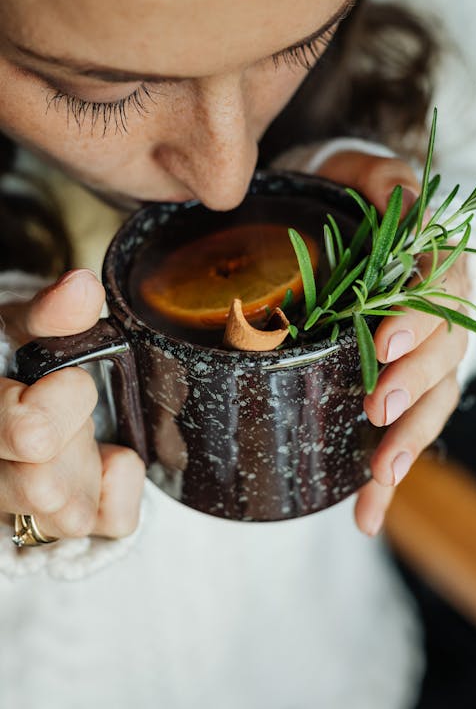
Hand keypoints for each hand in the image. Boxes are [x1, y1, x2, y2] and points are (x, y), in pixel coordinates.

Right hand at [0, 270, 144, 539]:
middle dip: (74, 440)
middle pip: (44, 488)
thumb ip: (52, 314)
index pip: (30, 436)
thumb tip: (81, 289)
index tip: (71, 376)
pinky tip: (109, 458)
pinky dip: (123, 488)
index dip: (59, 404)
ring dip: (91, 466)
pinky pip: (113, 520)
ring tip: (83, 439)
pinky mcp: (63, 524)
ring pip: (72, 515)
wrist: (18, 388)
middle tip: (73, 416)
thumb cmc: (16, 358)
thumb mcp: (25, 327)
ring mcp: (26, 506)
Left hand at [316, 151, 467, 535]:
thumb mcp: (352, 171)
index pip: (442, 293)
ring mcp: (414, 355)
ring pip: (430, 401)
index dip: (419, 322)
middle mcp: (431, 313)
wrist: (315, 218)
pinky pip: (400, 430)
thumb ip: (382, 178)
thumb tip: (402, 199)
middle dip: (413, 385)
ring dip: (408, 440)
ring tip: (380, 475)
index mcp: (428, 262)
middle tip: (377, 409)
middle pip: (443, 354)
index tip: (381, 346)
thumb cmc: (333, 192)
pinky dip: (386, 478)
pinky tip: (367, 512)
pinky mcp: (390, 385)